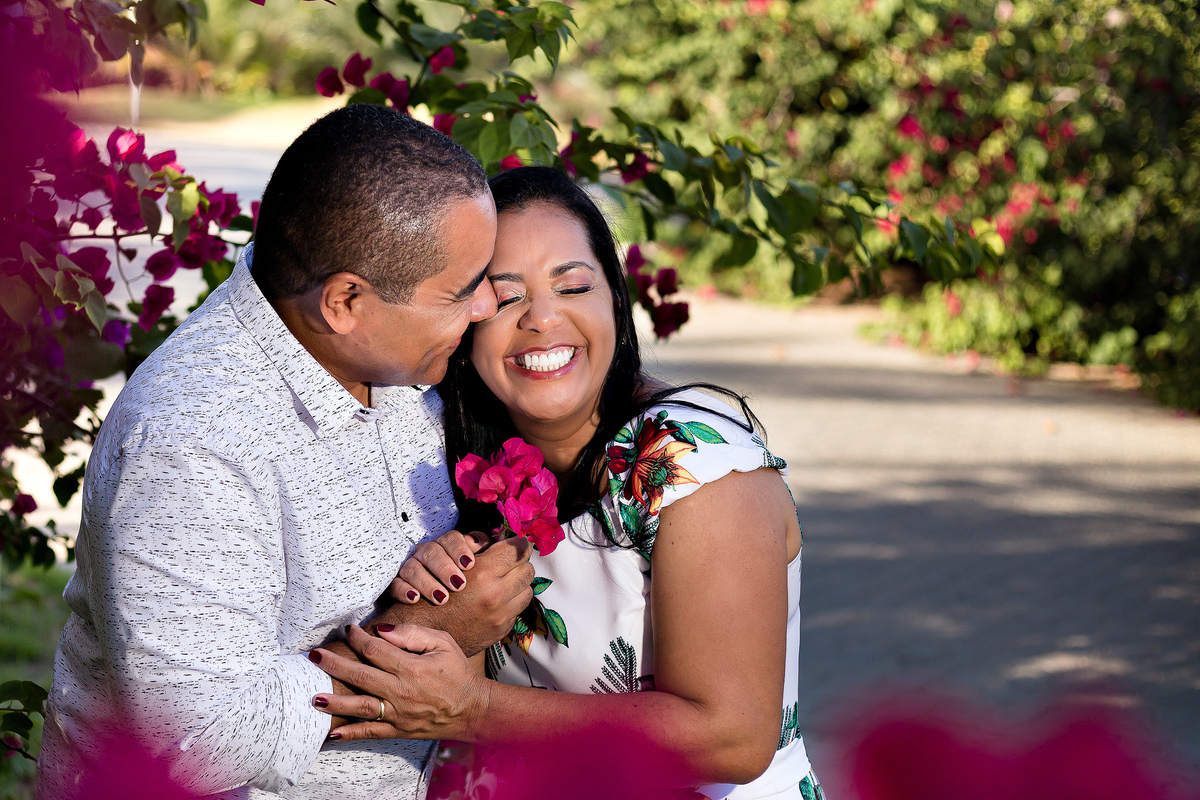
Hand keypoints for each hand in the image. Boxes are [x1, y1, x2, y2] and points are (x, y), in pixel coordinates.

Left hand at [310, 624, 490, 741]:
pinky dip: (351, 733)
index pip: (376, 649)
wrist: (472, 708)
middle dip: (335, 665)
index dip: (358, 638)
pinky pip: (371, 732)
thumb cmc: (457, 672)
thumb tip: (382, 631)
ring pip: (361, 707)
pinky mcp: (398, 730)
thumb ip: (413, 634)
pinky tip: (332, 733)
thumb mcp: (442, 643)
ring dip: (336, 702)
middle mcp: (402, 692)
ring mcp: (399, 714)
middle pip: (361, 676)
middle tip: (314, 655)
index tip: (347, 629)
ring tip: (313, 697)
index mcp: (412, 668)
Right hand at [373, 536, 534, 656]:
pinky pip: (518, 609)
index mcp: (484, 572)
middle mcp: (496, 594)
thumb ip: (474, 546)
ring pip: (527, 590)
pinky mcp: (501, 630)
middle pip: (528, 569)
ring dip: (517, 584)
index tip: (517, 544)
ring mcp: (500, 615)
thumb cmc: (428, 593)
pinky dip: (510, 602)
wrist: (421, 634)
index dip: (517, 544)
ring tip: (503, 583)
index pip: (518, 550)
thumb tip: (497, 539)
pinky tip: (495, 600)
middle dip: (519, 564)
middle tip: (510, 563)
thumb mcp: (445, 559)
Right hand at [390, 530, 488, 604]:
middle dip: (445, 568)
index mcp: (446, 546)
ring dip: (427, 582)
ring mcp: (410, 568)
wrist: (443, 612)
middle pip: (431, 551)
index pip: (450, 538)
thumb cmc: (463, 583)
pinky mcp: (397, 585)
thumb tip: (478, 542)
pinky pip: (395, 584)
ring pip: (413, 568)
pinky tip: (415, 599)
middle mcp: (426, 554)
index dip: (459, 548)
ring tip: (442, 598)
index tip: (469, 563)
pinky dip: (404, 591)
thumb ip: (481, 552)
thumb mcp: (477, 568)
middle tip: (459, 584)